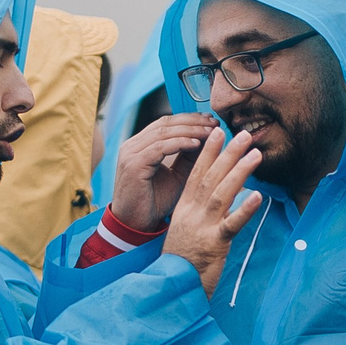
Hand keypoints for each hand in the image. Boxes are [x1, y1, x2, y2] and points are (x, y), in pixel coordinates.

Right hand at [111, 112, 219, 232]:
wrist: (135, 224)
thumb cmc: (156, 202)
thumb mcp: (178, 175)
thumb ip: (190, 157)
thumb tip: (211, 139)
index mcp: (141, 144)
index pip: (167, 123)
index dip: (190, 119)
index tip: (211, 121)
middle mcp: (133, 145)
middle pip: (166, 123)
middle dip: (192, 122)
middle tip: (214, 123)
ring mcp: (131, 153)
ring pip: (164, 132)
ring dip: (190, 131)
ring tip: (210, 132)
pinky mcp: (133, 164)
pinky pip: (159, 148)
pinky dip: (179, 143)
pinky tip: (197, 144)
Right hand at [162, 128, 263, 295]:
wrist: (172, 286)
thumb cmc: (182, 261)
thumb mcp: (189, 230)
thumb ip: (203, 211)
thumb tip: (223, 196)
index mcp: (185, 208)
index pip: (196, 174)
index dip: (208, 152)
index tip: (218, 132)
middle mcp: (192, 213)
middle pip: (210, 177)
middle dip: (228, 154)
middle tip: (244, 135)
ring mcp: (202, 227)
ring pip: (221, 194)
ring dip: (239, 172)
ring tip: (256, 154)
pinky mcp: (213, 244)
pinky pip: (231, 224)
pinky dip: (244, 210)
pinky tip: (258, 196)